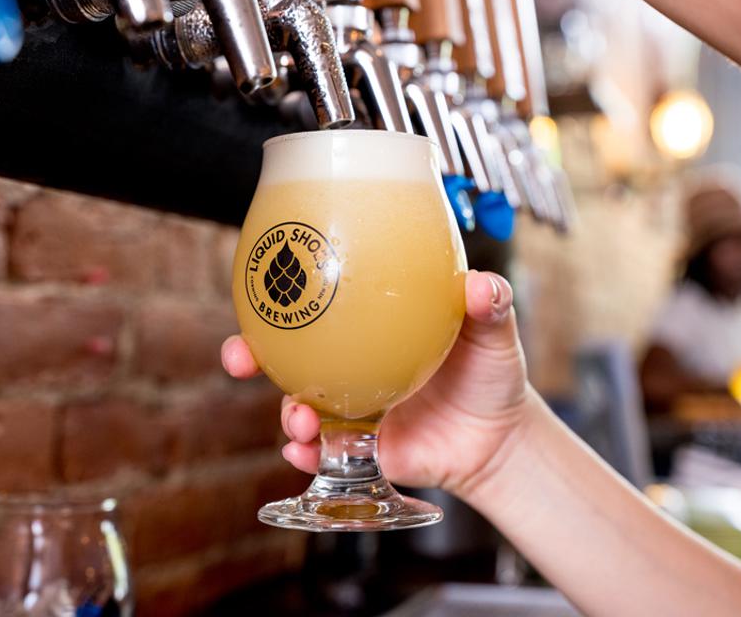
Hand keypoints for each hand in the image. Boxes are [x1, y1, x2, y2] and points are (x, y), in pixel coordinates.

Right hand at [221, 269, 532, 499]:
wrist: (500, 440)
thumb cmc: (490, 375)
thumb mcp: (492, 333)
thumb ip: (489, 305)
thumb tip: (479, 285)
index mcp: (369, 331)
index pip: (314, 308)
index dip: (276, 299)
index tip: (255, 288)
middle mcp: (350, 368)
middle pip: (284, 358)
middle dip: (249, 356)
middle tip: (239, 358)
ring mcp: (351, 410)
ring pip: (299, 408)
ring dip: (288, 414)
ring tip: (300, 421)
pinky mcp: (360, 451)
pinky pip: (323, 454)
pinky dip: (307, 455)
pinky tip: (304, 453)